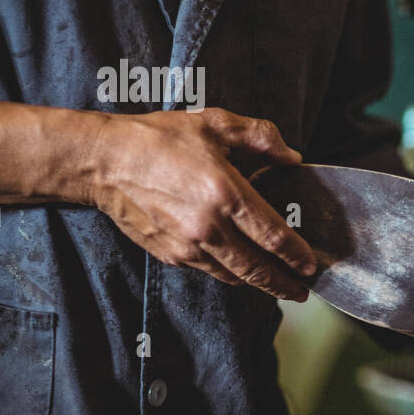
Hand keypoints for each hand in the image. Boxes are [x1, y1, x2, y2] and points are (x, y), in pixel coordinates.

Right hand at [89, 108, 316, 300]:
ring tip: (278, 286)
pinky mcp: (171, 254)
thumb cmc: (157, 138)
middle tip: (302, 291)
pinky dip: (230, 275)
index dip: (296, 255)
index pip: (273, 236)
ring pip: (234, 276)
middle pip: (257, 268)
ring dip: (259, 284)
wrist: (102, 161)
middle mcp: (209, 227)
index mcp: (226, 194)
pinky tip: (241, 271)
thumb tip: (292, 157)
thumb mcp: (214, 123)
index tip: (311, 266)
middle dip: (284, 284)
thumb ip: (259, 137)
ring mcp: (188, 245)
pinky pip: (210, 271)